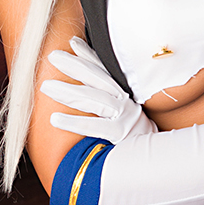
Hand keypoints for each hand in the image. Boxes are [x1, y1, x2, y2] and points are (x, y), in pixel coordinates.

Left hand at [41, 36, 156, 143]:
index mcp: (126, 95)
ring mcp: (125, 116)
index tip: (72, 43)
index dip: (89, 55)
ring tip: (46, 87)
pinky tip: (55, 118)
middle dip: (74, 65)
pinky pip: (94, 125)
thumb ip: (108, 103)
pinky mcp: (121, 134)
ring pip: (93, 98)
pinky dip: (73, 121)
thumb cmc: (137, 141)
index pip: (105, 70)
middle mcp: (126, 102)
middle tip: (52, 56)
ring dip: (67, 91)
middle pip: (97, 78)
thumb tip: (86, 91)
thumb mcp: (126, 117)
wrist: (158, 161)